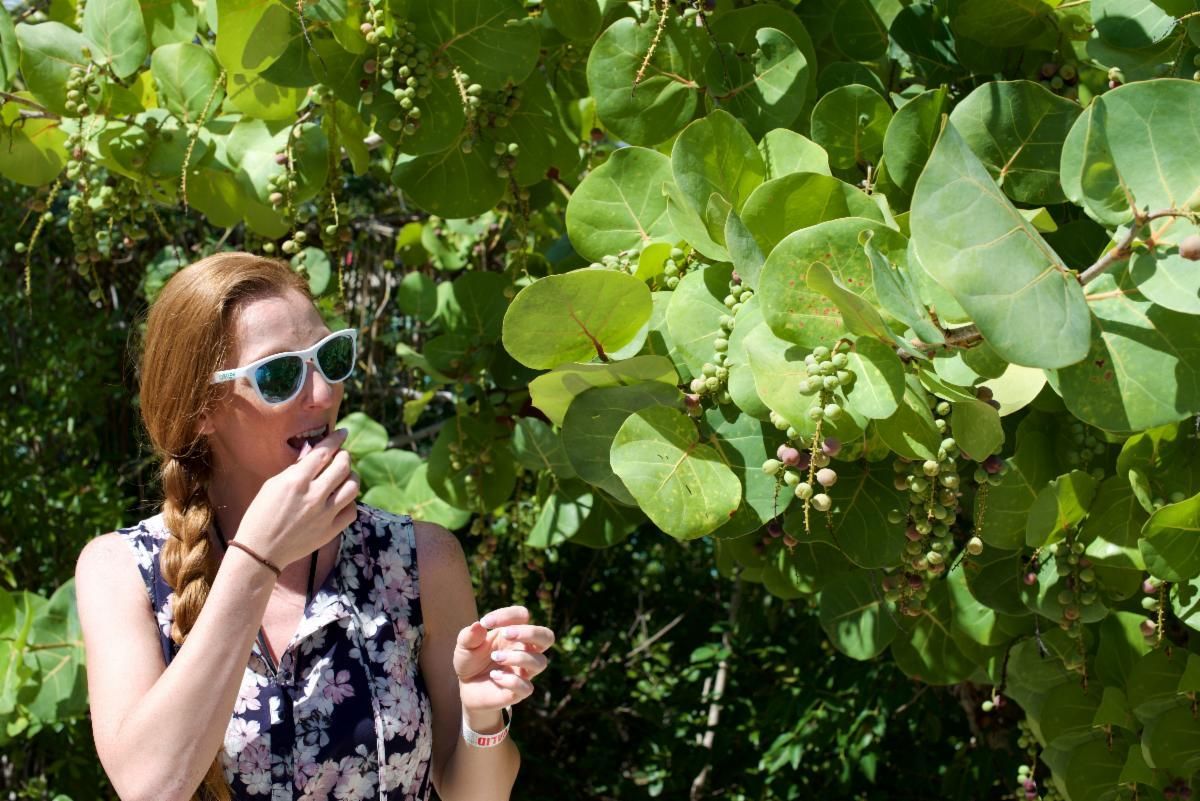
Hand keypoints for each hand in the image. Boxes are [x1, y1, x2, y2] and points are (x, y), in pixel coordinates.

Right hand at [237, 427, 359, 566]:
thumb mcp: (272, 485)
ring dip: (351, 476)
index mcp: (297, 481)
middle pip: (343, 466)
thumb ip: (296, 469)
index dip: (336, 439)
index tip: (343, 433)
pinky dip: (350, 501)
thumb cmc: (261, 515)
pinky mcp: (331, 530)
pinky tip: (342, 499)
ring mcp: (325, 514)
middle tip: (341, 456)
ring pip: (353, 486)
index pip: (324, 452)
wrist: (260, 551)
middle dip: (344, 456)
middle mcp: (314, 495)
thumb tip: (314, 454)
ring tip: (345, 476)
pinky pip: (352, 509)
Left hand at [454, 605, 553, 716]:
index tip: (485, 622)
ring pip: (540, 662)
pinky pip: (527, 687)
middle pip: (547, 636)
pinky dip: (511, 681)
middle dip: (530, 633)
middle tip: (505, 634)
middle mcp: (524, 650)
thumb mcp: (464, 646)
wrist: (466, 688)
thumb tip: (478, 625)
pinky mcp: (519, 691)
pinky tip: (495, 676)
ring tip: (496, 658)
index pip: (523, 615)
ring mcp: (524, 671)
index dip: (507, 615)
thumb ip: (469, 635)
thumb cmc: (470, 661)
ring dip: (518, 657)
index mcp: (513, 633)